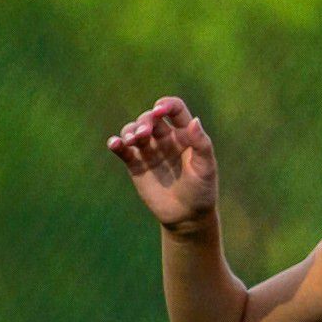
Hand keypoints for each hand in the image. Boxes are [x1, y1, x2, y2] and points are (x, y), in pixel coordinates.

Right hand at [107, 95, 220, 233]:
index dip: (166, 105)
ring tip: (132, 140)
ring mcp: (149, 150)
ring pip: (134, 130)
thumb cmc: (202, 190)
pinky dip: (116, 143)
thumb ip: (201, 144)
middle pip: (150, 118)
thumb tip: (195, 121)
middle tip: (143, 134)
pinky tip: (115, 143)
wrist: (187, 216)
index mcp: (184, 134)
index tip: (159, 110)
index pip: (174, 109)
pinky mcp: (136, 164)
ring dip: (130, 131)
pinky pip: (123, 150)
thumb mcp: (206, 167)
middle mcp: (165, 138)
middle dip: (144, 121)